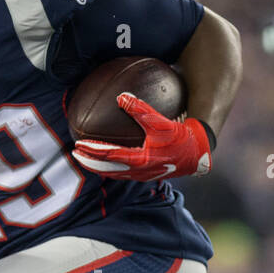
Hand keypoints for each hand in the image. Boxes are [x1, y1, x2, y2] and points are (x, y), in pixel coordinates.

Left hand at [72, 93, 212, 180]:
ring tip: (88, 159)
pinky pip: (124, 172)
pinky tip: (110, 158)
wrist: (198, 154)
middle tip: (75, 155)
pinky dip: (112, 166)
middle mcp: (139, 172)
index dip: (92, 151)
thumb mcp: (161, 122)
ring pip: (115, 173)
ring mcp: (143, 175)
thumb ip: (141, 109)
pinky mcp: (147, 174)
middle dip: (90, 163)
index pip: (109, 156)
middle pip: (107, 170)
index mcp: (140, 160)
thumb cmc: (180, 137)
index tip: (78, 145)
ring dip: (100, 167)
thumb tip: (122, 96)